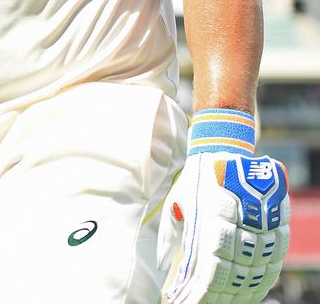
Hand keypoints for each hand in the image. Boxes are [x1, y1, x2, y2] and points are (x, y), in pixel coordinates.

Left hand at [157, 152, 289, 302]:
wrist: (222, 149)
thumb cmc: (195, 179)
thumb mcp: (177, 202)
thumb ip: (171, 234)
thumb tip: (162, 263)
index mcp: (212, 223)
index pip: (210, 274)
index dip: (199, 294)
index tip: (184, 302)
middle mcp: (240, 227)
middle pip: (234, 278)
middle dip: (219, 297)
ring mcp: (261, 227)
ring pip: (257, 274)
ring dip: (242, 293)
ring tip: (227, 303)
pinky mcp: (276, 226)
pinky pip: (274, 262)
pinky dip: (263, 280)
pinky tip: (251, 291)